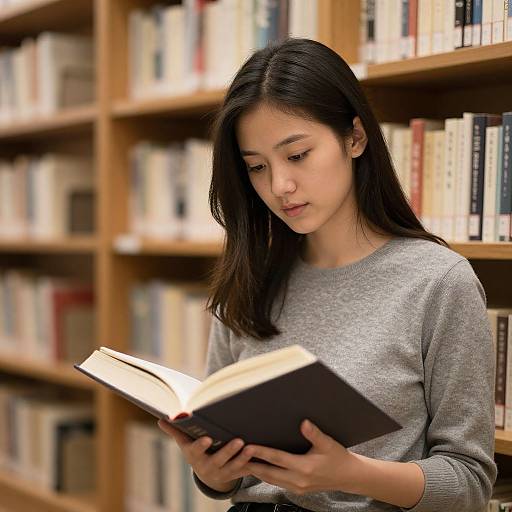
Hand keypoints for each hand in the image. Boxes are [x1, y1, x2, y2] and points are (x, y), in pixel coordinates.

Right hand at [157, 419, 252, 492]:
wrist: (208, 474)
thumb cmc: (196, 451)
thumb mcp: (185, 442)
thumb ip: (175, 430)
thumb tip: (161, 419)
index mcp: (195, 456)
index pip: (196, 451)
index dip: (201, 445)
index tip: (207, 438)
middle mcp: (208, 466)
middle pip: (219, 459)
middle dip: (228, 451)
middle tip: (238, 441)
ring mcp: (223, 472)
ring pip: (234, 467)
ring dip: (243, 458)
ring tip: (252, 447)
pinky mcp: (236, 474)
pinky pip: (246, 471)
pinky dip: (254, 464)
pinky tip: (262, 455)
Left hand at [242, 419, 361, 495]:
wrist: (348, 476)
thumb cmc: (338, 458)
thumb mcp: (328, 443)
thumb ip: (314, 433)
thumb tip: (303, 422)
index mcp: (304, 467)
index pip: (277, 459)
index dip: (261, 452)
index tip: (248, 446)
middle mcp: (298, 480)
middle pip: (268, 472)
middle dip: (251, 464)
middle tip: (236, 457)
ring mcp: (297, 487)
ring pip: (271, 479)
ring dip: (256, 471)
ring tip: (242, 462)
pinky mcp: (297, 489)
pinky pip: (277, 483)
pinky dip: (266, 476)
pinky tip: (259, 469)